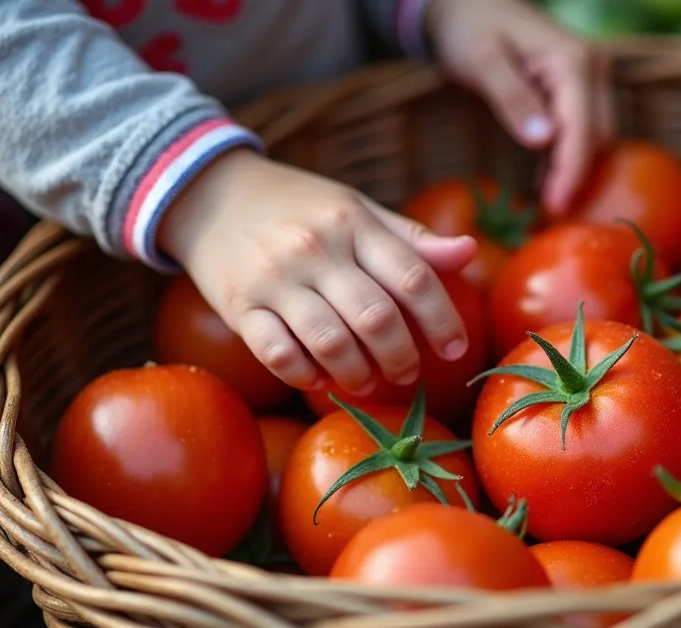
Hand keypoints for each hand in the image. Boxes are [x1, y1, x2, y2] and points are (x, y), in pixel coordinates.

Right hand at [158, 149, 477, 394]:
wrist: (210, 191)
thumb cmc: (300, 206)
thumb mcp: (357, 209)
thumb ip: (411, 239)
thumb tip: (471, 252)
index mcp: (353, 222)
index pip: (412, 277)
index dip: (442, 319)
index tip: (455, 349)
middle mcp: (315, 249)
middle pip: (376, 318)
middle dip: (402, 357)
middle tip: (409, 373)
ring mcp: (274, 279)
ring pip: (330, 342)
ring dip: (359, 374)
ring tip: (370, 381)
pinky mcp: (239, 306)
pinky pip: (278, 354)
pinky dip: (306, 375)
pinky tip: (321, 378)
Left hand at [424, 0, 614, 213]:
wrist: (474, 4)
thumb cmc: (472, 27)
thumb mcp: (482, 61)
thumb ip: (512, 98)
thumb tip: (544, 141)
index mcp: (573, 61)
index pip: (582, 129)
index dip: (572, 172)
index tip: (556, 209)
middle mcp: (594, 68)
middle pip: (597, 137)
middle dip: (577, 178)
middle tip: (550, 219)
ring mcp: (593, 78)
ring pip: (595, 138)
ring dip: (576, 172)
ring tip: (550, 210)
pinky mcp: (584, 90)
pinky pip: (584, 131)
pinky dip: (569, 159)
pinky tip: (549, 184)